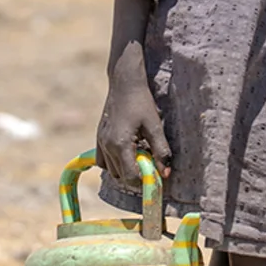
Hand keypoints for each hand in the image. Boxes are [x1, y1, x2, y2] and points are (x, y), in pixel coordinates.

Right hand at [96, 42, 171, 182]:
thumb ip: (161, 151)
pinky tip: (128, 153)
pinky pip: (103, 161)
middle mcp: (107, 146)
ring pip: (112, 171)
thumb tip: (166, 174)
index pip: (130, 177)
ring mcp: (100, 142)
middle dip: (137, 176)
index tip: (157, 178)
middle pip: (121, 177)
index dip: (145, 182)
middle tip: (151, 166)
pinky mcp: (99, 138)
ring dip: (126, 170)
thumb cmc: (142, 102)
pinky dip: (115, 163)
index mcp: (120, 144)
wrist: (124, 83)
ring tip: (141, 156)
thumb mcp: (155, 126)